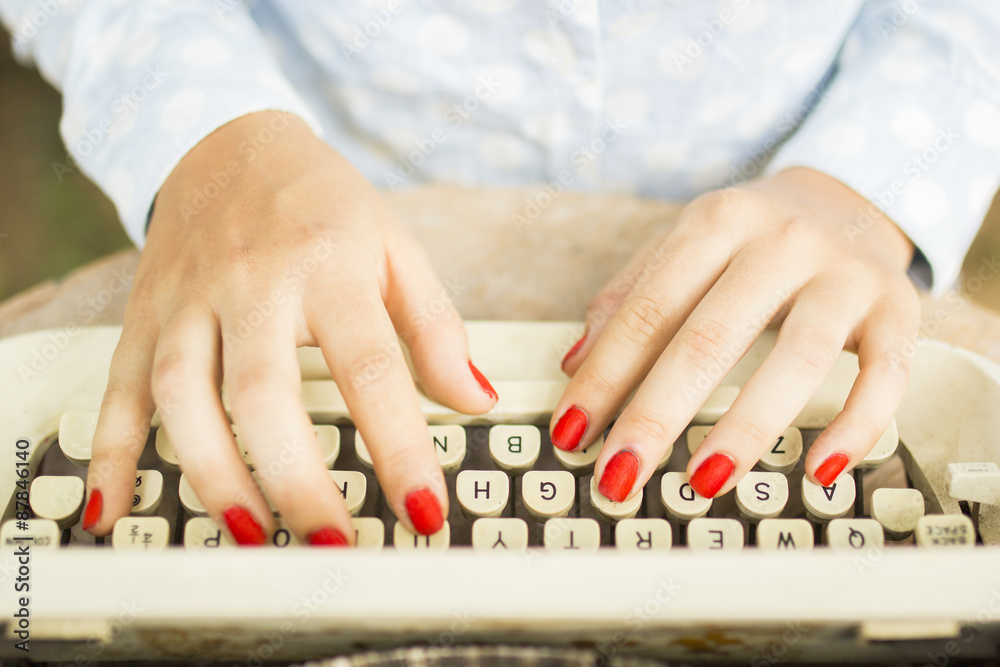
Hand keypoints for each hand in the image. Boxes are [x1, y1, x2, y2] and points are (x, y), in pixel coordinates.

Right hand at [82, 111, 496, 543]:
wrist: (229, 139)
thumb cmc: (322, 203)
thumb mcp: (395, 248)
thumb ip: (435, 327)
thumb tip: (477, 400)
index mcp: (329, 266)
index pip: (372, 367)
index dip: (400, 446)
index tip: (427, 510)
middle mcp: (253, 283)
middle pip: (264, 390)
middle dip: (296, 477)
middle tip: (331, 544)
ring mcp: (189, 299)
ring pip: (183, 393)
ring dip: (211, 471)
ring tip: (250, 533)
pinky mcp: (145, 313)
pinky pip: (118, 385)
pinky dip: (111, 450)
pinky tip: (112, 502)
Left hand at [551, 167, 918, 499]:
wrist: (849, 197)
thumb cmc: (753, 235)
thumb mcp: (685, 244)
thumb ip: (628, 296)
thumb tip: (573, 362)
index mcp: (716, 223)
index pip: (648, 309)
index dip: (605, 375)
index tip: (572, 432)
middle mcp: (781, 242)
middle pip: (710, 337)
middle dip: (656, 413)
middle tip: (619, 473)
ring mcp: (843, 275)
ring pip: (795, 359)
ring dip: (744, 429)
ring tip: (701, 482)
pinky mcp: (897, 308)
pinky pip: (883, 375)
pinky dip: (855, 426)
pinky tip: (819, 470)